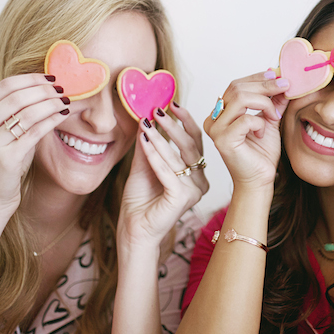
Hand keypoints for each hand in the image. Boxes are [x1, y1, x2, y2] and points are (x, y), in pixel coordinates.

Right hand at [0, 74, 70, 216]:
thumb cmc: (2, 163)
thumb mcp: (1, 134)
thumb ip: (15, 112)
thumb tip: (46, 88)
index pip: (4, 86)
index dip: (31, 78)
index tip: (51, 77)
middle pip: (17, 97)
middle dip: (44, 90)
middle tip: (62, 89)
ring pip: (28, 113)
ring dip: (51, 103)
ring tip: (66, 100)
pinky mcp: (6, 159)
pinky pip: (35, 132)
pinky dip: (52, 119)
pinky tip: (63, 114)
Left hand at [118, 102, 207, 253]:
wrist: (133, 230)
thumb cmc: (140, 200)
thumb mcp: (144, 164)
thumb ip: (149, 143)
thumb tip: (147, 116)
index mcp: (196, 173)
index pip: (194, 142)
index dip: (185, 121)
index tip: (171, 104)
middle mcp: (199, 182)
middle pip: (190, 146)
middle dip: (173, 126)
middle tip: (158, 110)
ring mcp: (194, 191)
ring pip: (177, 158)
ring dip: (160, 138)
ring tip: (146, 123)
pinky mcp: (182, 199)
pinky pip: (167, 172)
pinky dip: (154, 155)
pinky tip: (143, 142)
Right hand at [203, 71, 289, 191]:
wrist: (260, 181)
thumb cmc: (262, 154)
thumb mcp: (270, 120)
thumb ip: (273, 101)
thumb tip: (280, 80)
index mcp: (221, 112)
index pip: (236, 85)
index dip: (258, 77)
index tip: (278, 75)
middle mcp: (213, 118)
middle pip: (237, 88)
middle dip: (265, 85)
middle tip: (286, 86)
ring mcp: (215, 129)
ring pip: (240, 98)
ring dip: (265, 103)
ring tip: (274, 116)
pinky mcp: (223, 140)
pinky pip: (245, 119)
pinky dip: (259, 122)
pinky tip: (263, 133)